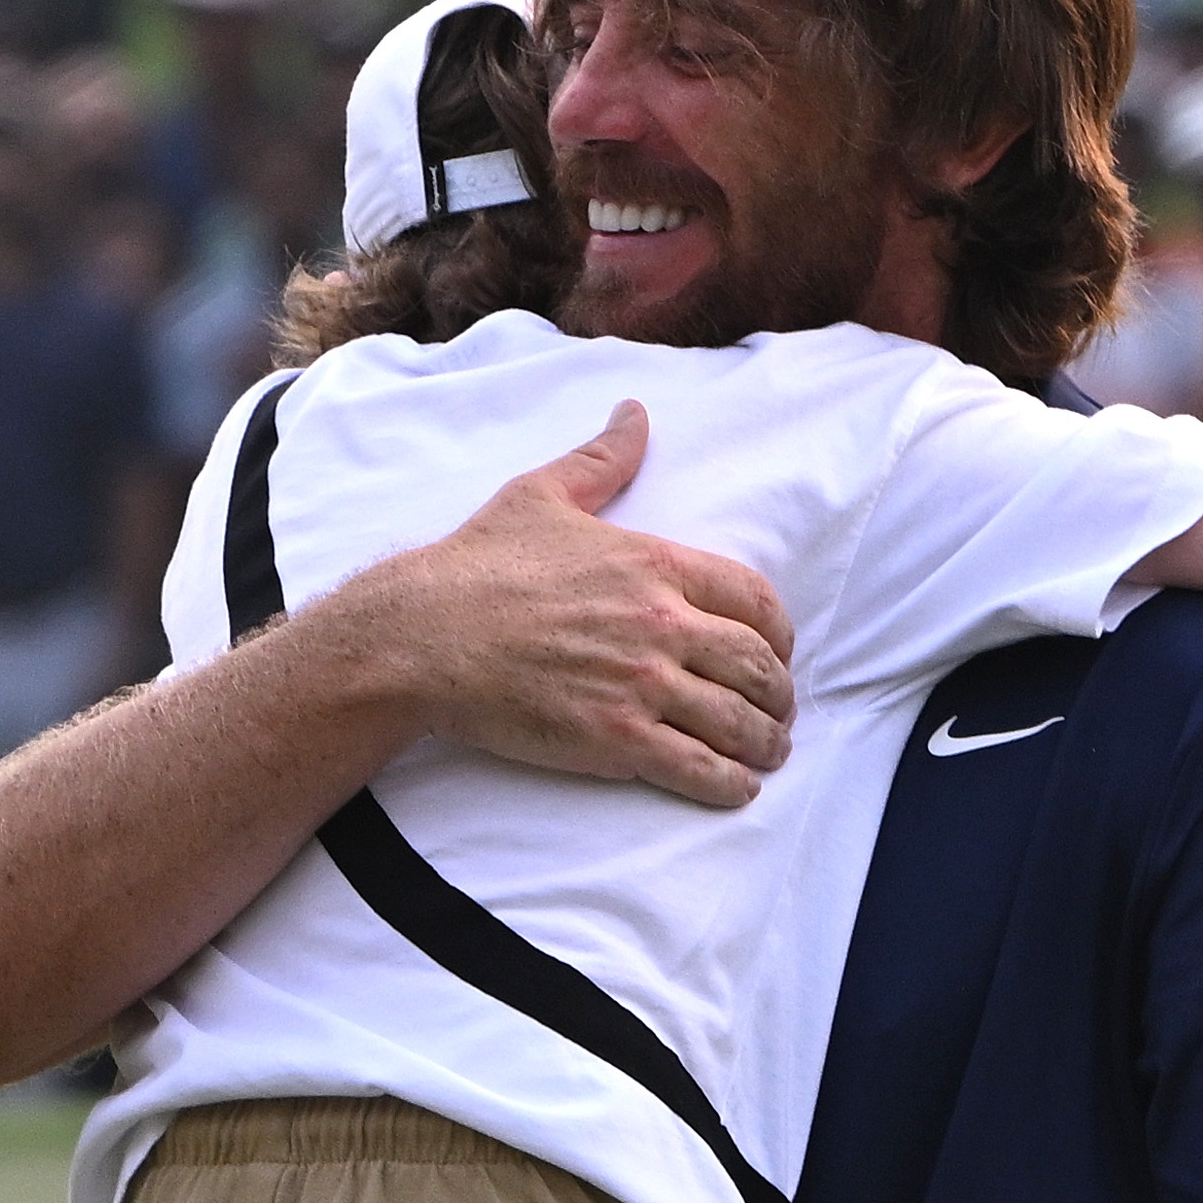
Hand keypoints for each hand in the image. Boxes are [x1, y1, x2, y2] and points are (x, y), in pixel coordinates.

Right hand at [343, 404, 796, 804]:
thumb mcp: (544, 494)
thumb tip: (634, 413)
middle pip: (757, 665)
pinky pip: (698, 767)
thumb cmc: (478, 566)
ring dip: (764, 743)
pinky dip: (729, 784)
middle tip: (778, 712)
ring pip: (737, 721)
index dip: (778, 633)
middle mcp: (659, 623)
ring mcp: (640, 684)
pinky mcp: (615, 738)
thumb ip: (603, 458)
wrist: (423, 636)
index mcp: (653, 564)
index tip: (777, 652)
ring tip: (768, 754)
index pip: (753, 599)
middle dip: (779, 695)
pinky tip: (736, 788)